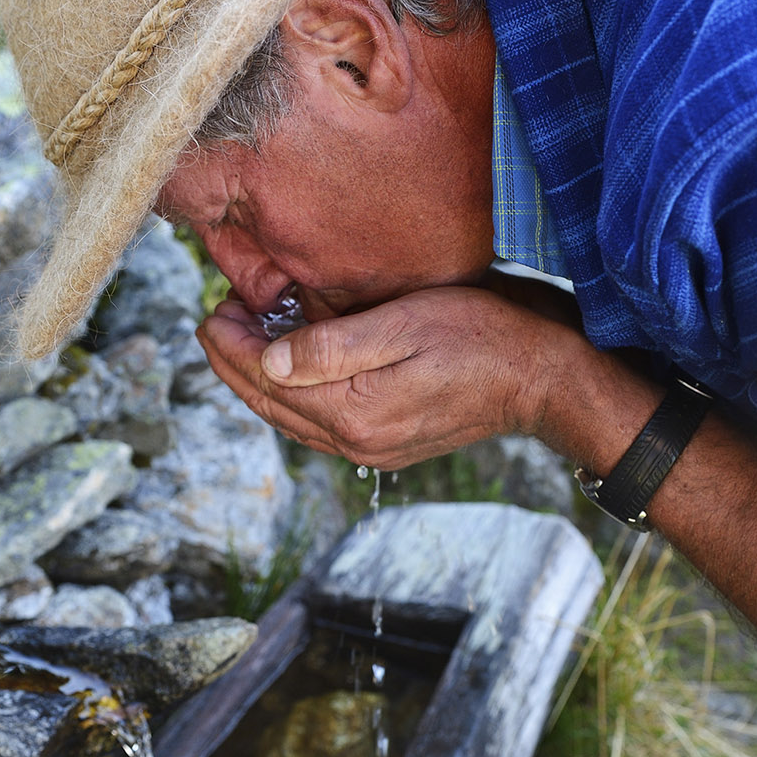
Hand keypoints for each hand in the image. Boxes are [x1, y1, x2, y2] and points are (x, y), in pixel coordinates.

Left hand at [196, 285, 577, 468]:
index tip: (215, 308)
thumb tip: (267, 359)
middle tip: (219, 317)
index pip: (264, 382)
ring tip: (245, 335)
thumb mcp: (405, 324)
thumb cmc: (483, 336)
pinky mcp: (385, 443)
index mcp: (354, 414)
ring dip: (258, 379)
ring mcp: (370, 448)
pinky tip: (289, 365)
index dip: (230, 345)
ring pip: (288, 417)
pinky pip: (316, 423)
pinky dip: (291, 394)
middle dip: (233, 361)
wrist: (541, 378)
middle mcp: (355, 442)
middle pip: (268, 405)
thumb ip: (332, 346)